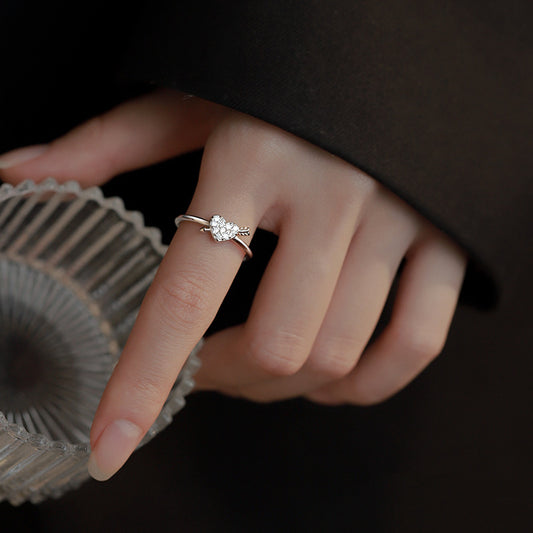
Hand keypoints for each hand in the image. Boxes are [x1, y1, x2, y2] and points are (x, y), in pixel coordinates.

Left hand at [0, 89, 466, 479]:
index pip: (186, 292)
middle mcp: (333, 192)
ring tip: (263, 367)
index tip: (111, 442)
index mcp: (255, 157)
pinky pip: (415, 343)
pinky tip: (337, 377)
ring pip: (341, 354)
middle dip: (228, 380)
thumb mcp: (197, 101)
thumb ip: (112, 142)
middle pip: (276, 345)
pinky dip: (370, 384)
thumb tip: (21, 172)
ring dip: (288, 386)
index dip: (143, 379)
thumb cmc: (282, 88)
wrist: (390, 60)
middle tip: (207, 369)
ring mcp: (399, 219)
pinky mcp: (445, 239)